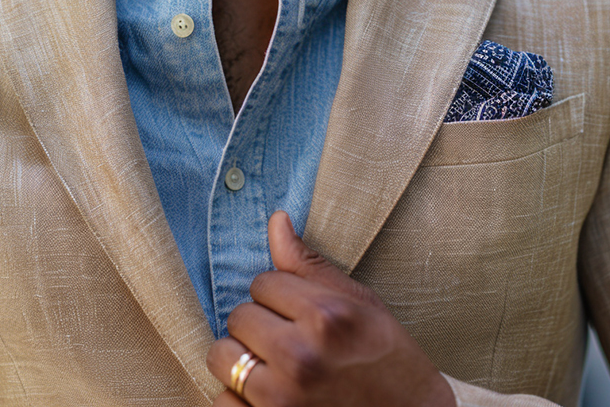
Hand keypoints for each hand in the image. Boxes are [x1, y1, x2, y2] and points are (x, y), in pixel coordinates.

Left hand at [206, 211, 456, 406]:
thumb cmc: (388, 360)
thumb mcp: (361, 304)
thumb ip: (310, 266)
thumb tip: (276, 220)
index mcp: (327, 317)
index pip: (264, 282)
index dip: (280, 295)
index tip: (301, 312)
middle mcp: (301, 356)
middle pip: (239, 316)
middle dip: (260, 324)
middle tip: (289, 340)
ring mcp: (281, 398)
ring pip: (221, 356)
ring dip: (242, 359)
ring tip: (274, 366)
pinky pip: (221, 400)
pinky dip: (239, 398)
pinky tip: (270, 395)